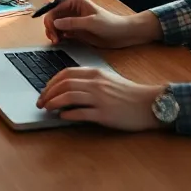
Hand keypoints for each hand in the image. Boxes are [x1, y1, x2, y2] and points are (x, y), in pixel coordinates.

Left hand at [36, 67, 165, 131]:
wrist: (150, 103)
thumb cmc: (128, 93)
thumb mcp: (107, 80)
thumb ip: (88, 81)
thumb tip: (68, 88)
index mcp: (95, 73)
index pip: (65, 73)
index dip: (51, 82)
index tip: (44, 90)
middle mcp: (96, 83)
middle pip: (64, 85)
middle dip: (48, 93)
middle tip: (40, 102)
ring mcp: (100, 98)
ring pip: (68, 97)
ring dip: (54, 103)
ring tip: (47, 108)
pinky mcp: (104, 114)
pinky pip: (81, 113)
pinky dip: (68, 114)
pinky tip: (62, 116)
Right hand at [40, 0, 158, 48]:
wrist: (121, 34)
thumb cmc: (109, 24)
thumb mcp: (90, 23)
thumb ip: (72, 23)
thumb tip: (55, 23)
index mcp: (74, 1)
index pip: (54, 8)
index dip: (49, 19)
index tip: (52, 31)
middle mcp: (71, 9)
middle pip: (52, 16)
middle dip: (50, 27)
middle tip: (55, 39)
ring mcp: (72, 19)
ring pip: (55, 25)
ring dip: (53, 33)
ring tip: (57, 41)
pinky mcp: (75, 29)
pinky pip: (61, 31)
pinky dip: (58, 36)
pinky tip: (60, 41)